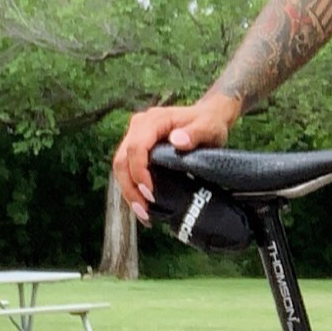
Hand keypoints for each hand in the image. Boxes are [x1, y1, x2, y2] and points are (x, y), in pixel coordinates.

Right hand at [111, 92, 242, 224]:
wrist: (209, 116)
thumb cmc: (210, 123)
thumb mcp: (209, 127)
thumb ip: (195, 133)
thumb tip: (177, 141)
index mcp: (153, 121)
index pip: (136, 147)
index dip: (139, 172)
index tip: (150, 193)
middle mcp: (139, 127)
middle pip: (122, 160)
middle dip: (130, 188)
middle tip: (144, 211)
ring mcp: (135, 137)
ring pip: (121, 167)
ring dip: (129, 191)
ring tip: (143, 214)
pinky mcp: (138, 148)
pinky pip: (128, 169)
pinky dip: (133, 188)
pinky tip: (144, 205)